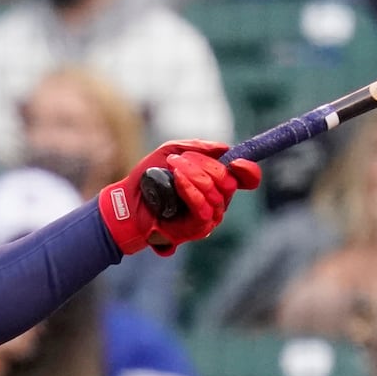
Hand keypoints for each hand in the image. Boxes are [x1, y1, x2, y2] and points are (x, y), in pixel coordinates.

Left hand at [99, 140, 260, 255]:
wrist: (128, 202)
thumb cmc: (149, 179)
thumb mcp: (171, 152)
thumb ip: (197, 147)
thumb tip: (224, 148)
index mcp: (217, 183)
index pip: (246, 179)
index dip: (248, 171)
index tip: (237, 161)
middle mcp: (218, 202)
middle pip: (228, 182)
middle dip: (205, 165)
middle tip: (179, 160)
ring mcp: (209, 217)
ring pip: (215, 193)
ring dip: (193, 174)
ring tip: (173, 167)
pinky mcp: (197, 228)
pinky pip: (202, 207)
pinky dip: (190, 189)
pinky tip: (177, 179)